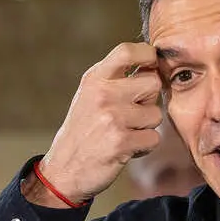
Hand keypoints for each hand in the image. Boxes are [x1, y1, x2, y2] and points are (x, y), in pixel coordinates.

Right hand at [29, 42, 163, 207]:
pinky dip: (144, 147)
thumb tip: (153, 66)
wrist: (63, 169)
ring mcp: (112, 118)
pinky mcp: (121, 142)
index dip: (147, 55)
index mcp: (94, 79)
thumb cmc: (83, 131)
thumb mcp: (89, 96)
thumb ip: (115, 80)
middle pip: (153, 82)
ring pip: (156, 114)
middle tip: (133, 113)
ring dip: (146, 127)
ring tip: (125, 133)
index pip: (127, 50)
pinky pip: (153, 138)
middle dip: (149, 100)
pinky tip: (126, 148)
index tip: (150, 66)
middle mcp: (103, 94)